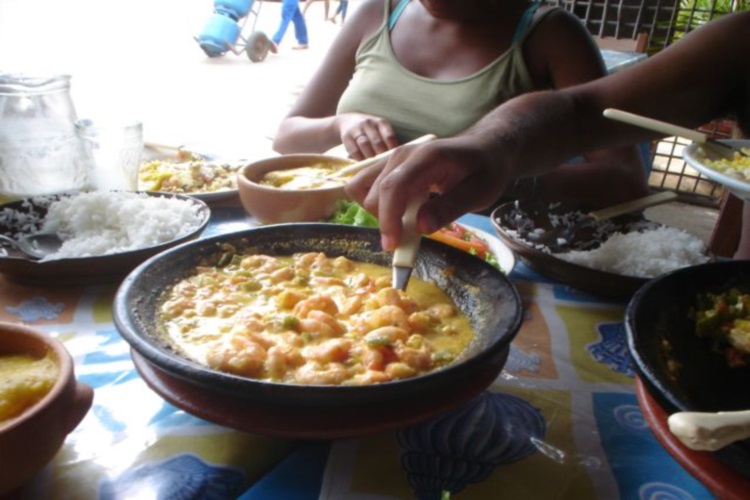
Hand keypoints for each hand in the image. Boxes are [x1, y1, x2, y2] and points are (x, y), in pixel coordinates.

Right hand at [336, 113, 399, 160]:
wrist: (347, 122)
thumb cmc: (371, 132)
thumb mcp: (380, 131)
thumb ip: (388, 142)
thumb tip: (396, 158)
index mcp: (381, 122)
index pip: (389, 136)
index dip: (392, 150)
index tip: (392, 159)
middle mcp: (369, 123)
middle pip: (377, 142)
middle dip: (381, 155)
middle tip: (382, 164)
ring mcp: (357, 128)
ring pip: (365, 145)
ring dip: (370, 157)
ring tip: (372, 164)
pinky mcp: (346, 136)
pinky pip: (354, 150)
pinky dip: (359, 158)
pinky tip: (363, 163)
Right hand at [345, 135, 511, 250]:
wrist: (485, 148)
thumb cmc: (485, 169)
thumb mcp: (479, 192)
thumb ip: (449, 207)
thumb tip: (420, 228)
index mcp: (426, 158)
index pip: (394, 187)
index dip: (388, 218)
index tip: (392, 245)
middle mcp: (402, 155)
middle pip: (374, 192)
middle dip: (386, 221)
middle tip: (409, 238)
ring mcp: (393, 159)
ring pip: (362, 189)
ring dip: (378, 212)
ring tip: (404, 223)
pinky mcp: (389, 166)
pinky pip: (368, 186)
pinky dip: (378, 205)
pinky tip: (399, 212)